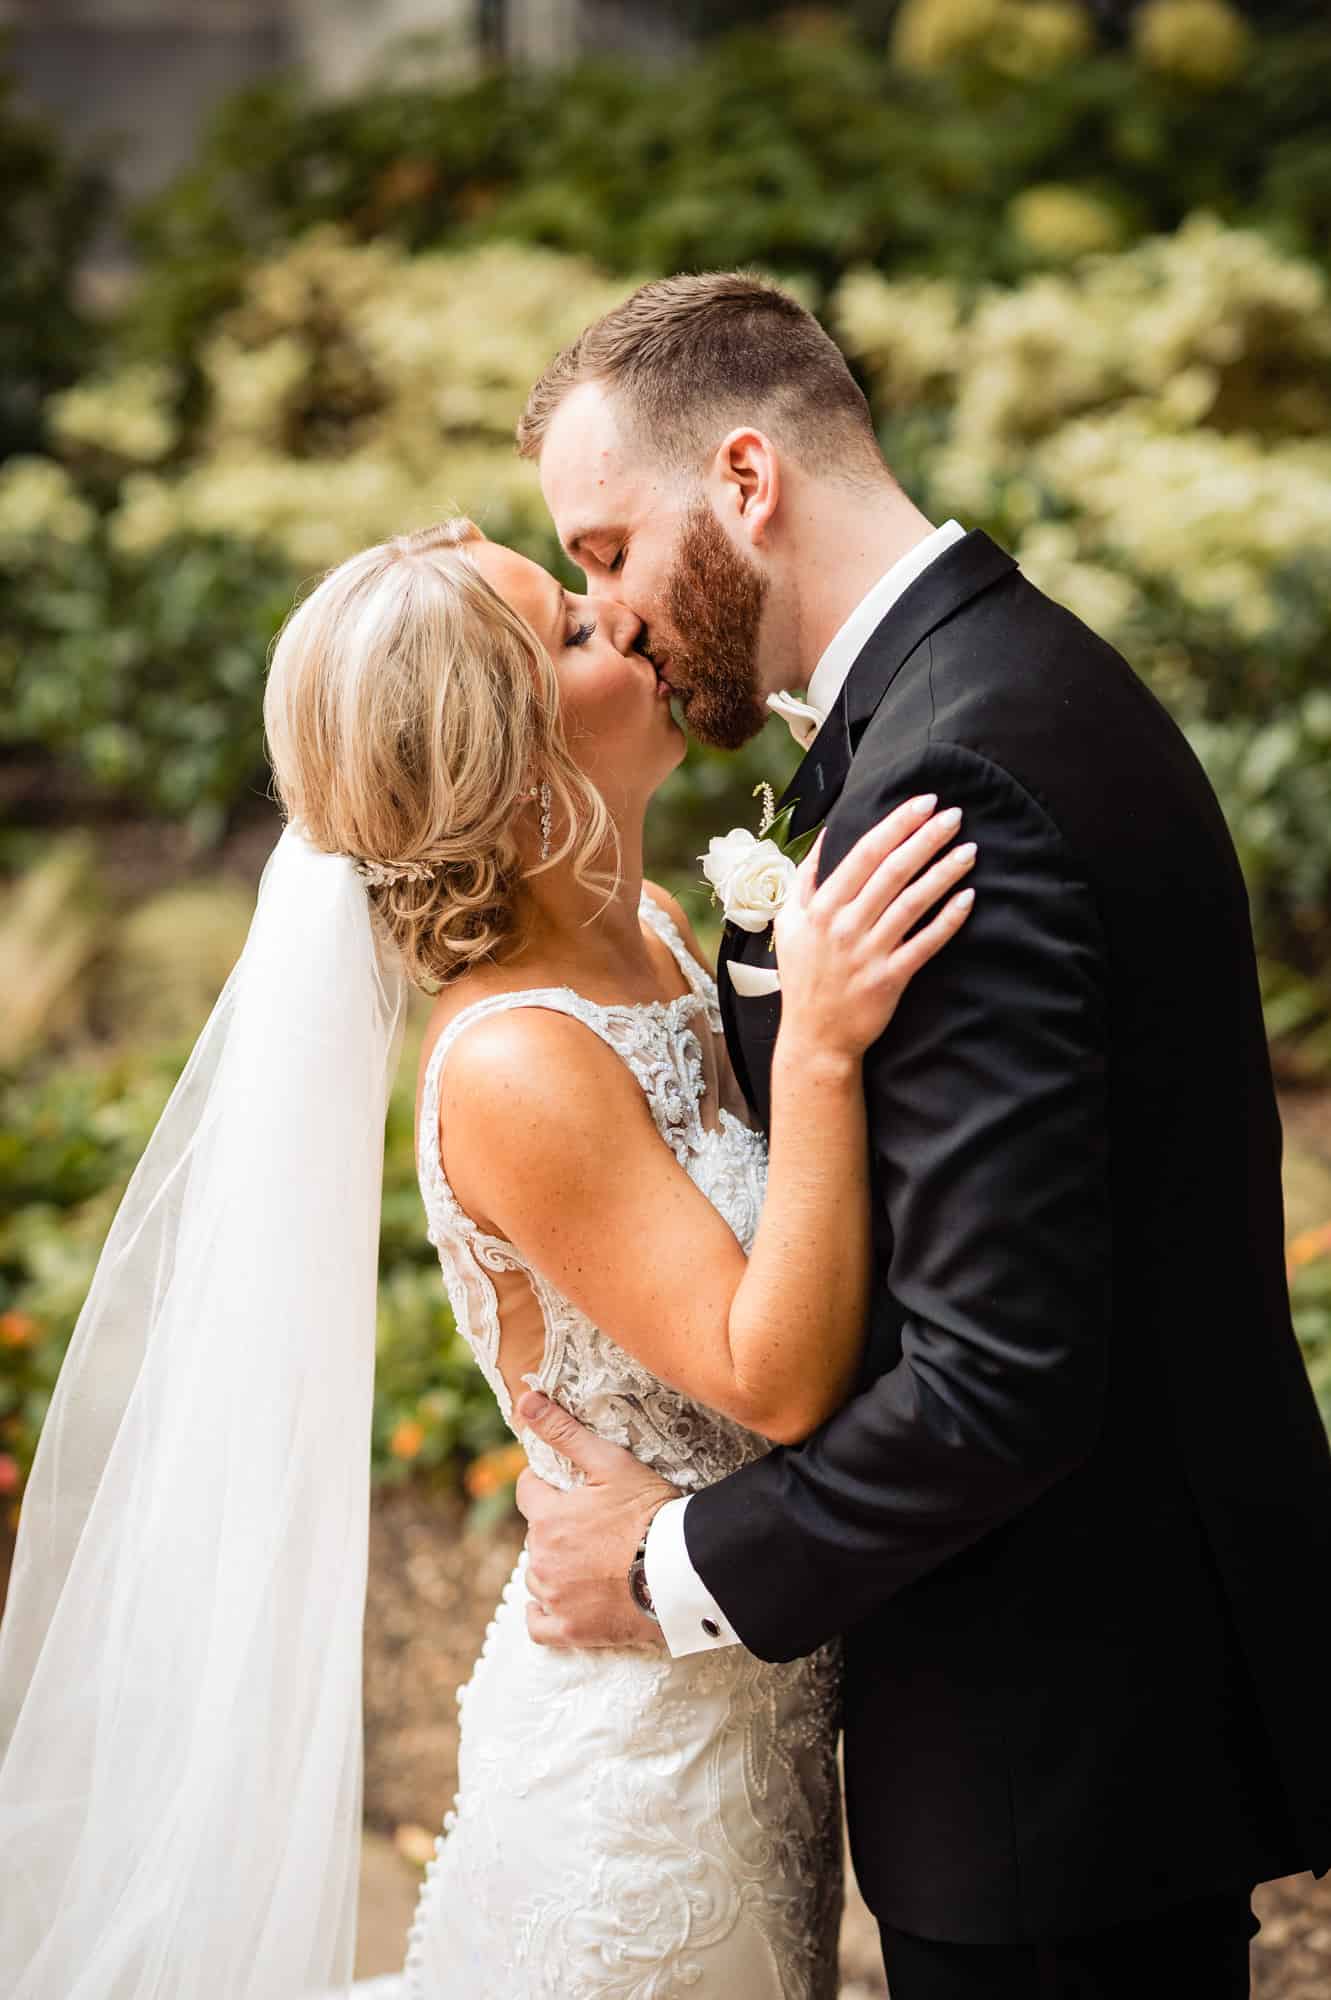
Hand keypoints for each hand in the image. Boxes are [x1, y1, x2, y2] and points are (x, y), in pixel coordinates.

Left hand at [514, 1391, 677, 1649]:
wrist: (681, 1573)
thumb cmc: (650, 1512)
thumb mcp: (610, 1463)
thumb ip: (564, 1432)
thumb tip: (526, 1400)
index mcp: (548, 1518)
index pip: (528, 1492)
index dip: (548, 1485)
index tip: (571, 1488)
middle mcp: (542, 1559)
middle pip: (537, 1536)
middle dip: (557, 1527)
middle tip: (595, 1525)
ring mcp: (555, 1598)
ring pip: (538, 1577)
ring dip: (555, 1566)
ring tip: (591, 1561)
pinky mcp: (571, 1631)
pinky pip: (539, 1625)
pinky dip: (545, 1613)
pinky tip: (561, 1602)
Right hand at [773, 795, 974, 1063]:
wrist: (815, 1037)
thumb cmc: (804, 977)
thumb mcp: (789, 924)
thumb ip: (805, 878)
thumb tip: (825, 836)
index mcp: (821, 907)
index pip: (865, 853)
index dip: (897, 824)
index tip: (923, 802)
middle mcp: (845, 925)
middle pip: (893, 871)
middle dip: (926, 838)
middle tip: (954, 815)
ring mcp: (868, 952)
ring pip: (913, 902)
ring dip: (944, 872)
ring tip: (970, 849)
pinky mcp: (890, 978)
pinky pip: (925, 943)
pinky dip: (948, 920)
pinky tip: (969, 898)